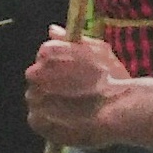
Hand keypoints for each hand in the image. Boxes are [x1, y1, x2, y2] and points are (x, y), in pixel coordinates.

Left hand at [26, 31, 130, 147]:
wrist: (117, 110)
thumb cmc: (112, 78)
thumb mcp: (98, 50)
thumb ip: (72, 40)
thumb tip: (53, 30)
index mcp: (48, 52)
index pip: (44, 54)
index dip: (59, 63)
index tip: (71, 72)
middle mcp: (36, 73)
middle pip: (37, 76)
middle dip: (51, 82)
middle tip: (72, 91)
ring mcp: (34, 98)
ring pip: (36, 98)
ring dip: (49, 101)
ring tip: (72, 109)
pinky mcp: (37, 120)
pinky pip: (37, 118)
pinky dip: (48, 121)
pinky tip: (66, 122)